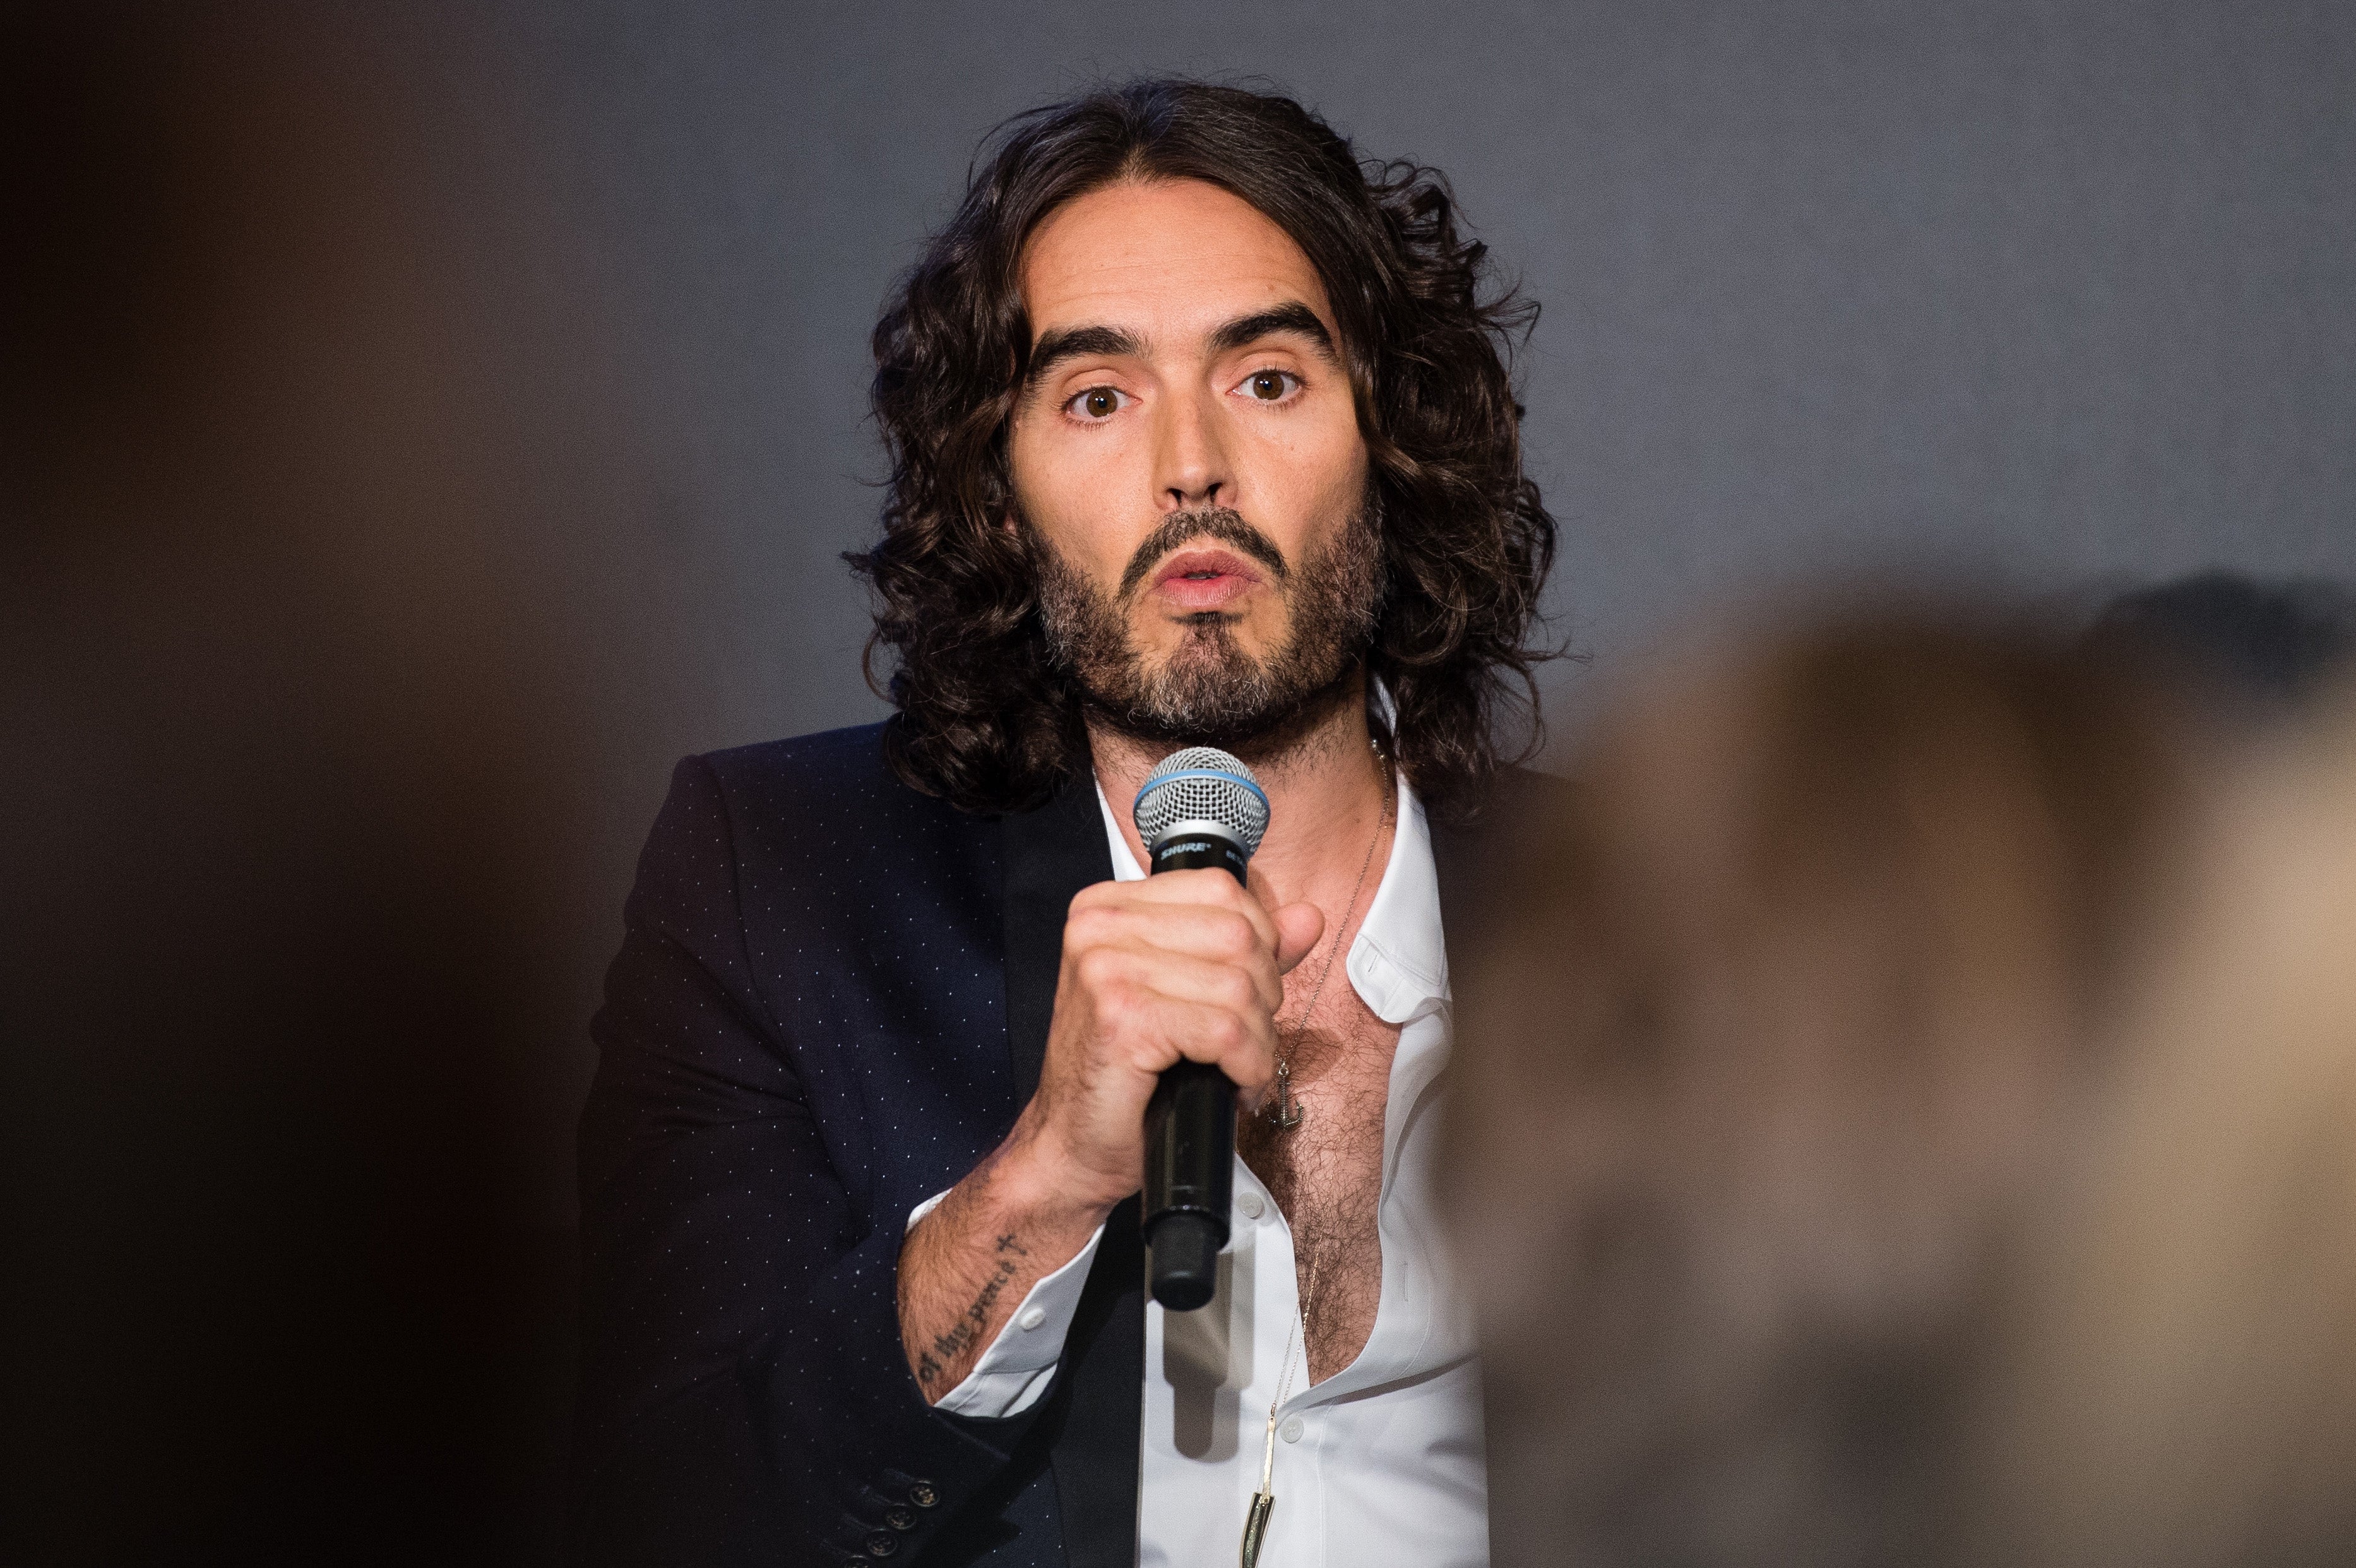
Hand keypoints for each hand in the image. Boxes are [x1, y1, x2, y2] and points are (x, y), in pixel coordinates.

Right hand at [1009, 869, 1324, 1217]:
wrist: (1072, 1143)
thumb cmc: (1124, 1074)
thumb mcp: (1185, 993)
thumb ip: (1243, 950)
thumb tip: (1306, 918)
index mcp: (1110, 907)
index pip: (1220, 889)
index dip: (1257, 943)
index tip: (1245, 991)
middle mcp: (1101, 927)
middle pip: (1237, 935)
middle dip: (1262, 995)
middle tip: (1243, 1039)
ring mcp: (1107, 969)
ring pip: (1238, 985)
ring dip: (1257, 1039)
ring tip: (1237, 1066)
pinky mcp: (1123, 1019)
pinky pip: (1225, 1030)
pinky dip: (1246, 1065)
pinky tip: (1231, 1084)